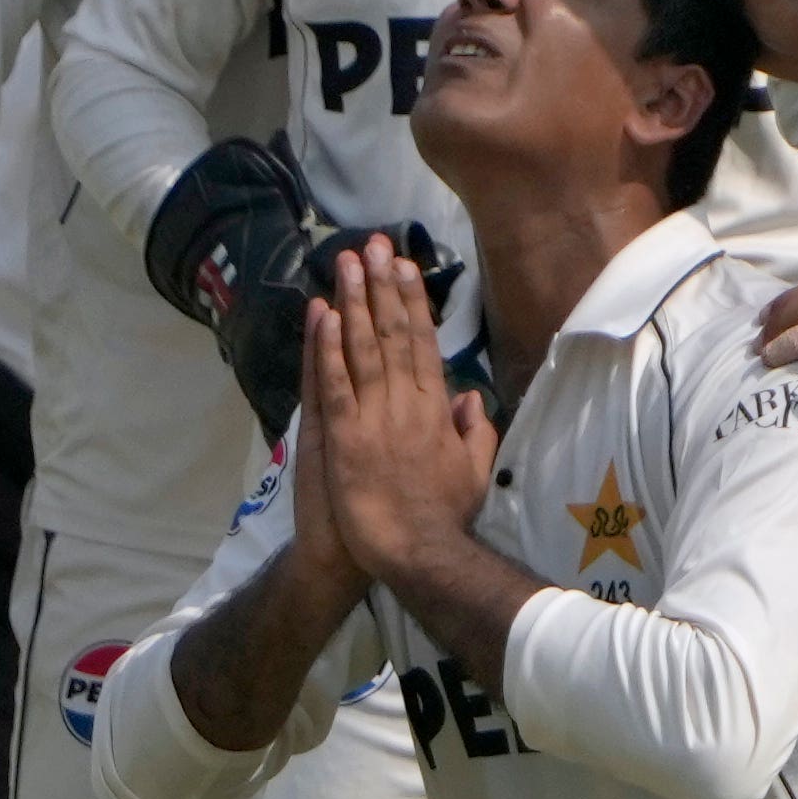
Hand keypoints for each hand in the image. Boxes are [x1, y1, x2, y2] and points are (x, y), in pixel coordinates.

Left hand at [307, 240, 493, 580]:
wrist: (417, 553)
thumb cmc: (444, 519)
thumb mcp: (475, 473)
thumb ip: (476, 433)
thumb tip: (472, 398)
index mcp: (436, 409)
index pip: (422, 344)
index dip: (411, 303)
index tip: (403, 268)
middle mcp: (407, 402)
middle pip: (392, 333)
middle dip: (381, 285)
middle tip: (372, 244)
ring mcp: (374, 416)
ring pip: (362, 347)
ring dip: (354, 301)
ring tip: (346, 262)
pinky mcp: (345, 436)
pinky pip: (334, 382)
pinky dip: (327, 347)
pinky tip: (322, 314)